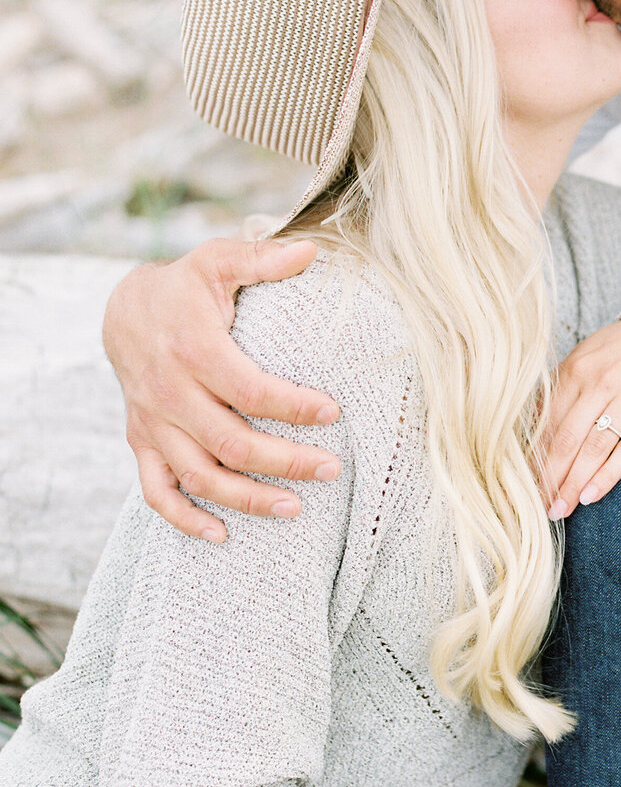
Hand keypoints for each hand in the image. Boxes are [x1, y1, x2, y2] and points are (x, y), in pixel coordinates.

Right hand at [103, 238, 342, 542]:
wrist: (122, 310)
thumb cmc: (183, 287)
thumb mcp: (217, 261)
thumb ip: (262, 258)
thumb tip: (311, 251)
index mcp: (193, 351)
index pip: (251, 390)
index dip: (294, 406)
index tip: (332, 413)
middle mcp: (169, 394)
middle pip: (231, 442)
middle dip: (285, 462)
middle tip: (331, 470)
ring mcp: (153, 423)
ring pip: (198, 476)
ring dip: (245, 499)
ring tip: (293, 509)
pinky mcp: (141, 441)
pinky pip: (157, 491)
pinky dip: (184, 519)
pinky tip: (221, 535)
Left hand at [543, 310, 620, 518]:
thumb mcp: (591, 353)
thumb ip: (562, 385)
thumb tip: (531, 421)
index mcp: (578, 368)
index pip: (547, 421)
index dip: (533, 456)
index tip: (522, 483)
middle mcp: (602, 381)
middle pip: (566, 438)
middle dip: (549, 477)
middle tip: (538, 506)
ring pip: (594, 448)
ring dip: (573, 483)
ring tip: (559, 509)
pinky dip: (608, 475)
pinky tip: (591, 496)